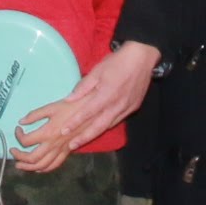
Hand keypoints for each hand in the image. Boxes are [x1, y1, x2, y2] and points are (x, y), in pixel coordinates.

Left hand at [16, 41, 158, 171]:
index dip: (75, 123)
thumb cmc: (117, 62)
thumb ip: (83, 87)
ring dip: (94, 134)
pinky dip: (106, 126)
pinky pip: (118, 120)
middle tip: (71, 146)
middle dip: (83, 137)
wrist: (142, 58)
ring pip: (108, 126)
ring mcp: (127, 108)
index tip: (63, 131)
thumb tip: (69, 99)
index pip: (87, 113)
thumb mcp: (97, 71)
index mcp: (106, 95)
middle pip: (98, 126)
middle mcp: (117, 105)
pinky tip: (98, 130)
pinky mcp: (133, 108)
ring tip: (81, 141)